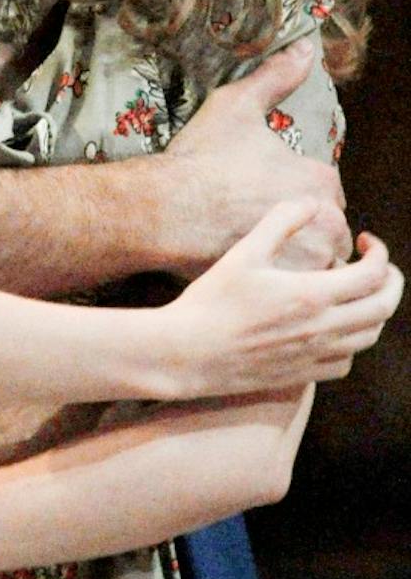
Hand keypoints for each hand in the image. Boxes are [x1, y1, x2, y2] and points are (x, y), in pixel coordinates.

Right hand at [159, 40, 349, 276]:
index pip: (328, 189)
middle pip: (332, 229)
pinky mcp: (286, 292)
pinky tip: (268, 280)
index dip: (302, 190)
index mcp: (320, 181)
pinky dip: (292, 287)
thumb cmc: (200, 162)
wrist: (165, 214)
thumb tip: (306, 49)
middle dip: (310, 228)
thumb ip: (276, 76)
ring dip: (307, 260)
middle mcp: (326, 224)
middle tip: (271, 224)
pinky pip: (305, 293)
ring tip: (276, 256)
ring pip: (323, 263)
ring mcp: (308, 262)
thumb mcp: (237, 105)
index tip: (275, 191)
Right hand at [162, 199, 403, 398]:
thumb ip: (281, 221)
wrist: (187, 353)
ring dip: (374, 311)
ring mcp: (314, 356)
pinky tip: (334, 327)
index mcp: (311, 295)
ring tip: (359, 293)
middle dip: (392, 282)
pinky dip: (352, 343)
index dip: (379, 253)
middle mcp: (322, 329)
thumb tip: (312, 203)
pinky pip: (345, 363)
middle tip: (378, 265)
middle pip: (383, 308)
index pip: (373, 275)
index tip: (366, 241)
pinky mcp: (301, 376)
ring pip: (369, 337)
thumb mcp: (244, 252)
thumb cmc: (211, 301)